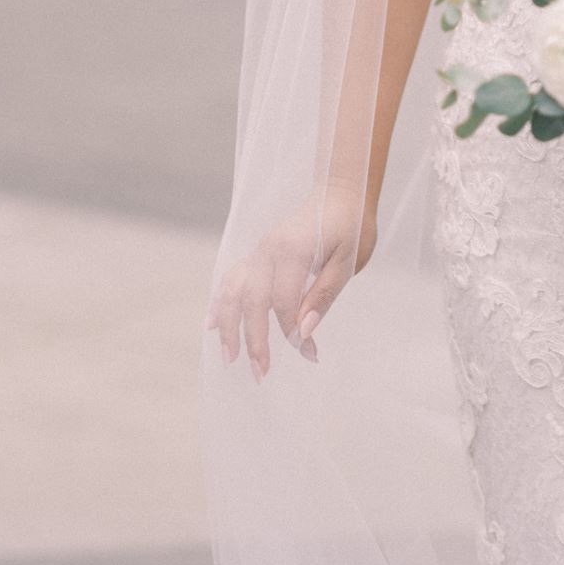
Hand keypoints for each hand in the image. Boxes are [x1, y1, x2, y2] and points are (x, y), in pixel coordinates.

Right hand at [206, 182, 377, 380]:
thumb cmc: (351, 226)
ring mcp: (259, 250)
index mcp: (294, 249)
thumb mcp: (349, 260)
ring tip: (229, 357)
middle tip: (260, 373)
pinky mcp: (257, 253)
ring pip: (232, 290)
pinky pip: (232, 278)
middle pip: (252, 300)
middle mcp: (269, 249)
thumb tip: (303, 330)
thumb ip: (324, 293)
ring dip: (228, 325)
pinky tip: (212, 325)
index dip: (293, 332)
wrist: (340, 191)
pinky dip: (220, 302)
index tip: (308, 354)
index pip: (285, 302)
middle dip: (254, 340)